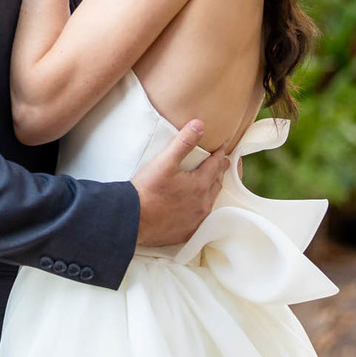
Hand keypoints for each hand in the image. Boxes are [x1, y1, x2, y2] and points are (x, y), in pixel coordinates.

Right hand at [130, 119, 229, 246]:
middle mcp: (202, 204)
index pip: (216, 164)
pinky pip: (201, 218)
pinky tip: (197, 206)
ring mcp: (195, 220)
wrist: (132, 219)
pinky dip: (202, 208)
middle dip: (219, 171)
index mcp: (200, 185)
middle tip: (222, 163)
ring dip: (212, 189)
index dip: (219, 153)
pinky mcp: (186, 231)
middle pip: (216, 183)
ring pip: (210, 201)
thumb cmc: (147, 190)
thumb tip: (199, 125)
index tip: (222, 146)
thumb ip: (184, 142)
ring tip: (212, 182)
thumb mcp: (165, 161)